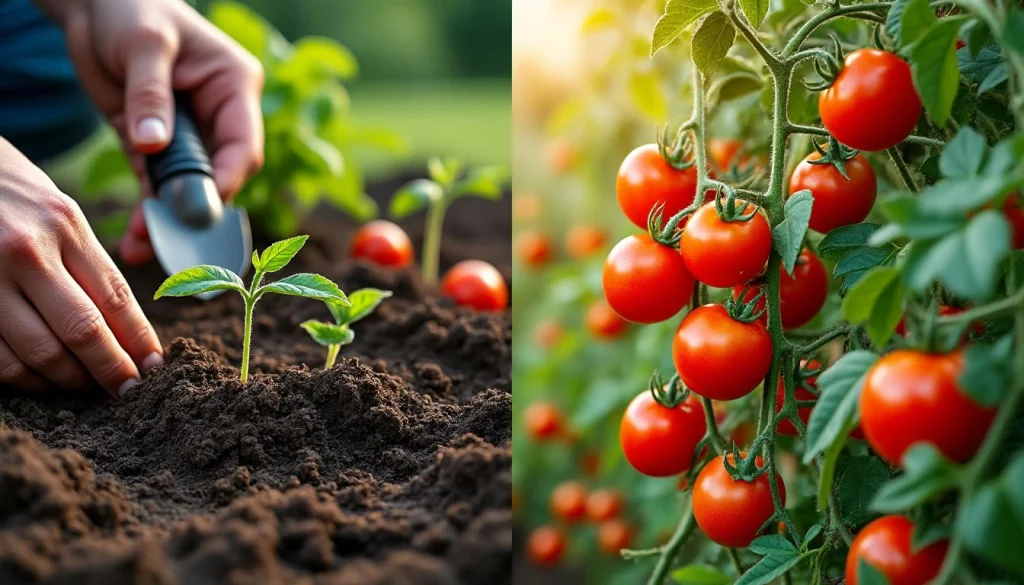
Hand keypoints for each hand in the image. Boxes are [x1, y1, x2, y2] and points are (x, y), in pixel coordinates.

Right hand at [0, 138, 162, 395]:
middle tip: (128, 392)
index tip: (154, 368)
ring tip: (84, 386)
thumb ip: (87, 264)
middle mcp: (27, 250)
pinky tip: (40, 380)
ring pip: (39, 352)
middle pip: (83, 330)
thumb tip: (126, 327)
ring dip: (68, 380)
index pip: (115, 296)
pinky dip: (24, 378)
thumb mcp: (57, 212)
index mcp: (64, 225)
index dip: (139, 340)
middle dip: (111, 370)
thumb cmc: (9, 193)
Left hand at [37, 0, 264, 264]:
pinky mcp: (155, 145)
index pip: (243, 145)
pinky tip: (137, 238)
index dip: (227, 180)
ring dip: (168, 220)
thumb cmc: (132, 8)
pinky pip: (158, 185)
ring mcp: (188, 133)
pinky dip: (148, 212)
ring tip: (144, 247)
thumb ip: (150, 96)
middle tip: (174, 243)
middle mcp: (219, 115)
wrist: (94, 3)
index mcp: (235, 86)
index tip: (201, 208)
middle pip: (219, 174)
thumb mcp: (144, 45)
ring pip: (188, 187)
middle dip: (195, 210)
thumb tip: (153, 145)